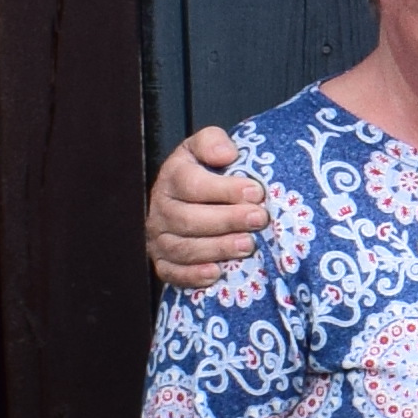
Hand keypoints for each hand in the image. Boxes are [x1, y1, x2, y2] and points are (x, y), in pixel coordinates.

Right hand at [146, 125, 264, 291]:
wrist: (197, 198)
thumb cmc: (210, 171)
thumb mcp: (210, 146)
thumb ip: (214, 142)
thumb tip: (226, 155)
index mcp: (172, 176)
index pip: (191, 184)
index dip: (224, 189)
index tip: (256, 192)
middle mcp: (160, 208)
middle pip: (187, 219)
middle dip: (227, 220)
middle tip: (259, 219)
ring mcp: (158, 238)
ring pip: (182, 248)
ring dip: (217, 249)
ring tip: (248, 246)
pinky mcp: (162, 262)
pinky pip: (172, 273)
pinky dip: (193, 275)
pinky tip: (216, 274)